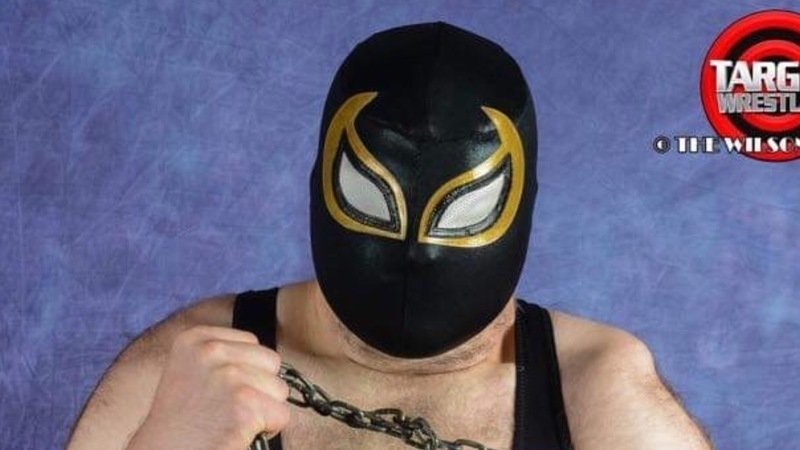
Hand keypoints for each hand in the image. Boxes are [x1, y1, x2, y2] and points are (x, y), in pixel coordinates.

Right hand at [126, 325, 289, 449]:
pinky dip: (268, 430)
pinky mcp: (244, 405)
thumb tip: (267, 359)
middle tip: (229, 408)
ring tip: (231, 420)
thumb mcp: (191, 369)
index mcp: (196, 338)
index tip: (220, 391)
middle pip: (271, 361)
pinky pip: (281, 415)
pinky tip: (238, 433)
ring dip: (264, 409)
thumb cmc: (181, 420)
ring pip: (279, 389)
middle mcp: (211, 351)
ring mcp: (229, 377)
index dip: (246, 370)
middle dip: (259, 387)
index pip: (252, 342)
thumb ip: (225, 355)